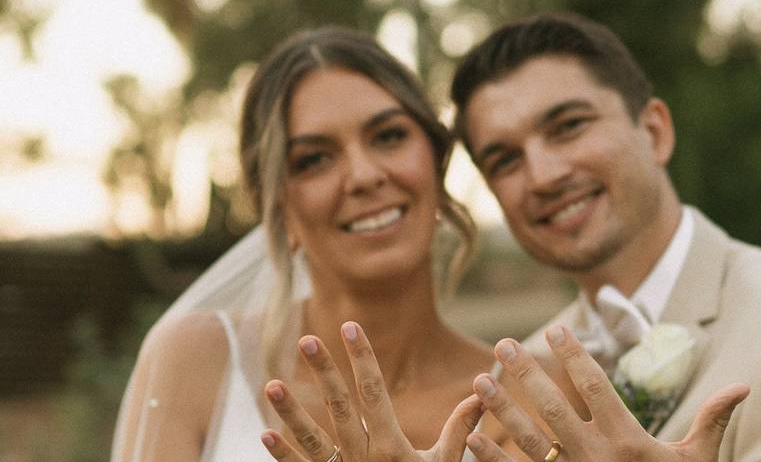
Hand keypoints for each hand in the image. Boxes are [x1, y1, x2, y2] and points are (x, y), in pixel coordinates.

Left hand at [260, 321, 482, 461]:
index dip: (362, 357)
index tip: (351, 327)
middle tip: (306, 340)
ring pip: (312, 440)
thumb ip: (459, 430)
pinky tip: (265, 433)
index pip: (373, 391)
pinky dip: (282, 454)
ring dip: (291, 412)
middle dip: (323, 372)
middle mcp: (362, 457)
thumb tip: (481, 393)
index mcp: (390, 446)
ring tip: (271, 385)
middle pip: (339, 407)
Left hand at [467, 325, 748, 461]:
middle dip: (527, 373)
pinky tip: (470, 438)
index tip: (556, 329)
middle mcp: (596, 458)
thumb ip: (712, 421)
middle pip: (554, 408)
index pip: (596, 387)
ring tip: (480, 379)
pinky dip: (492, 459)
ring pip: (529, 440)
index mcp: (629, 441)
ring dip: (501, 409)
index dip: (575, 356)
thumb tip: (743, 386)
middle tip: (504, 343)